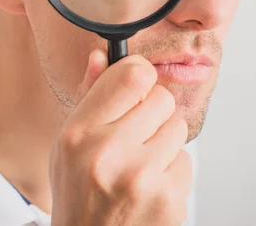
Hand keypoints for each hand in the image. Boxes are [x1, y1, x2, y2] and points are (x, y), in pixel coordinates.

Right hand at [49, 49, 191, 225]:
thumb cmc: (78, 192)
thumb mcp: (68, 142)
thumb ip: (89, 95)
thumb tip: (101, 55)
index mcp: (80, 133)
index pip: (131, 76)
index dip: (139, 74)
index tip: (137, 84)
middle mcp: (109, 153)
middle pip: (161, 98)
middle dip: (152, 112)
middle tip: (134, 133)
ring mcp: (142, 179)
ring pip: (178, 127)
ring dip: (164, 141)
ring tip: (140, 162)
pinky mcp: (169, 201)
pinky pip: (187, 161)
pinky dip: (172, 170)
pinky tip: (150, 185)